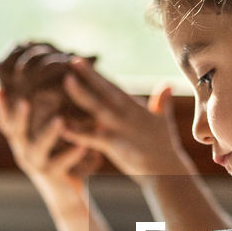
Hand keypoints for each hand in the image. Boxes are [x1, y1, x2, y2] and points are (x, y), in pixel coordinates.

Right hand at [0, 89, 101, 193]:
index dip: (0, 107)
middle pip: (16, 132)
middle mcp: (23, 151)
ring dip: (48, 133)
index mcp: (21, 139)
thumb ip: (44, 116)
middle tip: (23, 100)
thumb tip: (51, 82)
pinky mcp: (52, 176)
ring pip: (37, 148)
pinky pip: (60, 164)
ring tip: (60, 119)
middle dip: (18, 116)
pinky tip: (83, 144)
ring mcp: (36, 164)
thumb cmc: (59, 156)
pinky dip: (72, 153)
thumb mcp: (48, 136)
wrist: (66, 193)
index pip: (6, 121)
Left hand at [59, 59, 191, 179]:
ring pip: (98, 107)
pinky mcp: (116, 146)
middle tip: (72, 59)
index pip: (112, 86)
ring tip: (66, 81)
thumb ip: (162, 103)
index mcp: (134, 107)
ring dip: (82, 94)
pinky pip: (94, 137)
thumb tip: (168, 85)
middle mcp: (127, 114)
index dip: (96, 74)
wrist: (167, 171)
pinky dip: (78, 132)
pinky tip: (63, 127)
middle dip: (89, 74)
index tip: (78, 60)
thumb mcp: (163, 121)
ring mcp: (121, 129)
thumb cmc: (164, 147)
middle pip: (105, 90)